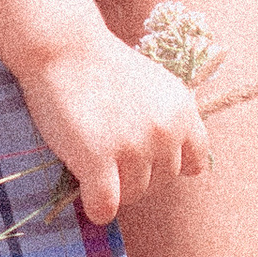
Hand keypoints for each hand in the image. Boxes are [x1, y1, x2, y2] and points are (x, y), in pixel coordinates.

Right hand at [18, 35, 210, 228]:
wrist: (63, 47)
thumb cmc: (104, 66)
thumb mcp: (155, 86)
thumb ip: (169, 119)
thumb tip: (172, 163)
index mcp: (184, 111)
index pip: (194, 163)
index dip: (168, 162)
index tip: (146, 156)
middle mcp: (165, 131)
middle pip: (162, 182)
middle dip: (138, 175)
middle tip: (111, 156)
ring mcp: (133, 146)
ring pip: (133, 195)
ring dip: (115, 189)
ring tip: (94, 166)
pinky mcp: (98, 160)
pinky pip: (105, 206)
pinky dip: (97, 208)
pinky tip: (87, 196)